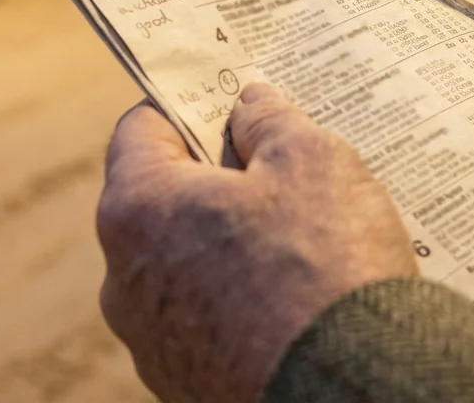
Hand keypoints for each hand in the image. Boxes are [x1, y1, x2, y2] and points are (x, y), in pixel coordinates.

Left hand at [97, 84, 417, 402]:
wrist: (349, 389)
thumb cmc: (325, 264)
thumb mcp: (312, 160)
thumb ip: (271, 121)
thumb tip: (250, 106)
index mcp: (137, 209)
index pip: (141, 129)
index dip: (188, 105)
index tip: (231, 100)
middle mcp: (124, 279)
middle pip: (164, 201)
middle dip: (218, 180)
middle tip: (281, 169)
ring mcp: (152, 342)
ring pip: (186, 265)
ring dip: (231, 246)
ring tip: (303, 241)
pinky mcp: (184, 384)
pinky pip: (208, 322)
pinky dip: (243, 303)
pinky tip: (298, 297)